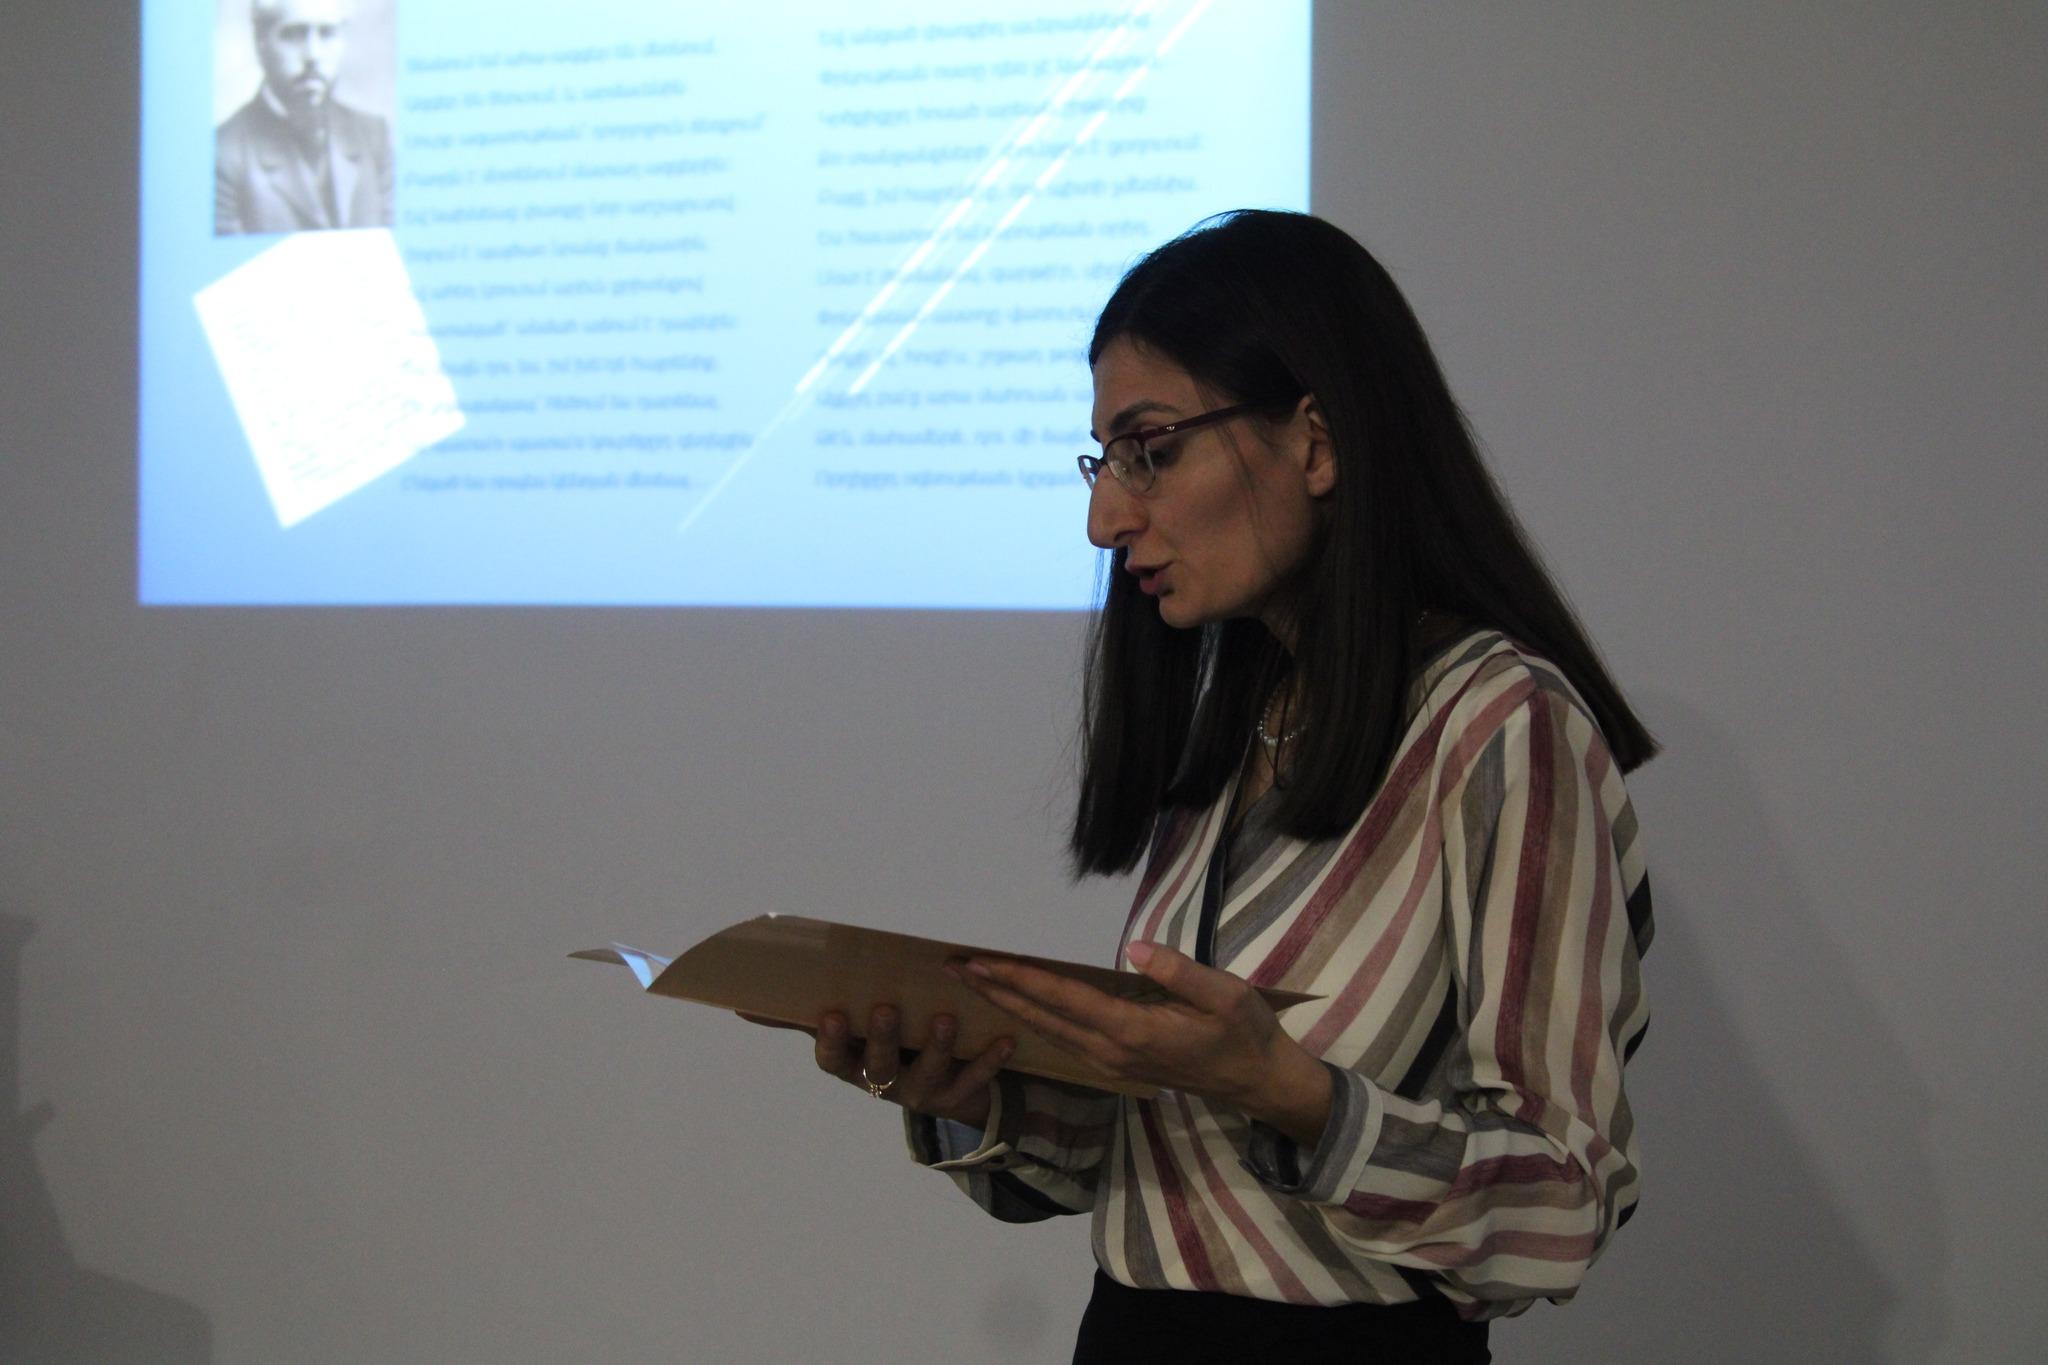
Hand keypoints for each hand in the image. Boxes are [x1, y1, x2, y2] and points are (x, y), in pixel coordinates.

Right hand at [808, 1004, 1013, 1128]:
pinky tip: (1006, 1039)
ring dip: (937, 1048)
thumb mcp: (843, 1034)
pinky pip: (976, 1081)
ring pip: (928, 1074)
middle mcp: (885, 1084)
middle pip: (879, 1067)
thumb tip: (742, 1005)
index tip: (830, 1014)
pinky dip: (991, 1061)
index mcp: (854, 1066)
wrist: (936, 1087)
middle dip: (882, 1039)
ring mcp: (923, 1092)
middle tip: (885, 1009)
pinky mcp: (958, 1096)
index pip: (833, 1060)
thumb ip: (796, 1019)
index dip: (830, 1041)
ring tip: (946, 1019)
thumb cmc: (881, 1046)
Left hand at [949, 942, 1331, 1144]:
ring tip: (973, 982)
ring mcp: (1111, 1061)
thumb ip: (1182, 973)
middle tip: (952, 967)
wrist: (1258, 1081)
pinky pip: (1061, 1038)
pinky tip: (1016, 1006)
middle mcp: (1111, 1051)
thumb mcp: (1227, 996)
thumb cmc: (1245, 1033)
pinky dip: (1030, 1018)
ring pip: (1046, 1031)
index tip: (979, 961)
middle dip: (994, 991)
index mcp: (1132, 1031)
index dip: (1018, 978)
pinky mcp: (1116, 1062)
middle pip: (1040, 1017)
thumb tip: (1136, 949)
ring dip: (1007, 1005)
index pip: (1062, 999)